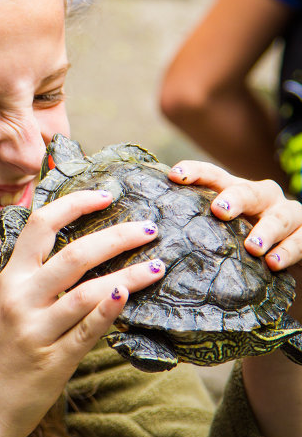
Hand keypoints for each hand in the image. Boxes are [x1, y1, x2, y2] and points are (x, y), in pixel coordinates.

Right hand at [0, 189, 164, 436]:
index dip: (75, 204)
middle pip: (74, 254)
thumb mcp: (8, 305)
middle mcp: (21, 298)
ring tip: (158, 266)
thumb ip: (37, 279)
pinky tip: (128, 294)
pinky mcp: (53, 361)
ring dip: (128, 273)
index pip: (42, 225)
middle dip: (116, 236)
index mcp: (10, 278)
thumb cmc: (0, 353)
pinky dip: (108, 310)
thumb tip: (83, 251)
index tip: (107, 195)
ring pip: (87, 291)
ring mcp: (37, 329)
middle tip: (149, 228)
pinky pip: (86, 331)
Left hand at [168, 160, 301, 271]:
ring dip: (267, 230)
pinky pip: (301, 240)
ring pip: (280, 215)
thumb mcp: (220, 230)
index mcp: (235, 192)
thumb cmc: (241, 241)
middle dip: (234, 198)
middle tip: (219, 211)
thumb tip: (149, 234)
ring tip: (253, 247)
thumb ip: (194, 227)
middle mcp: (262, 197)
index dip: (194, 173)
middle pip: (248, 191)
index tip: (174, 176)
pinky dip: (288, 251)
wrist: (288, 251)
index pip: (213, 176)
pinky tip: (273, 263)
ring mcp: (286, 214)